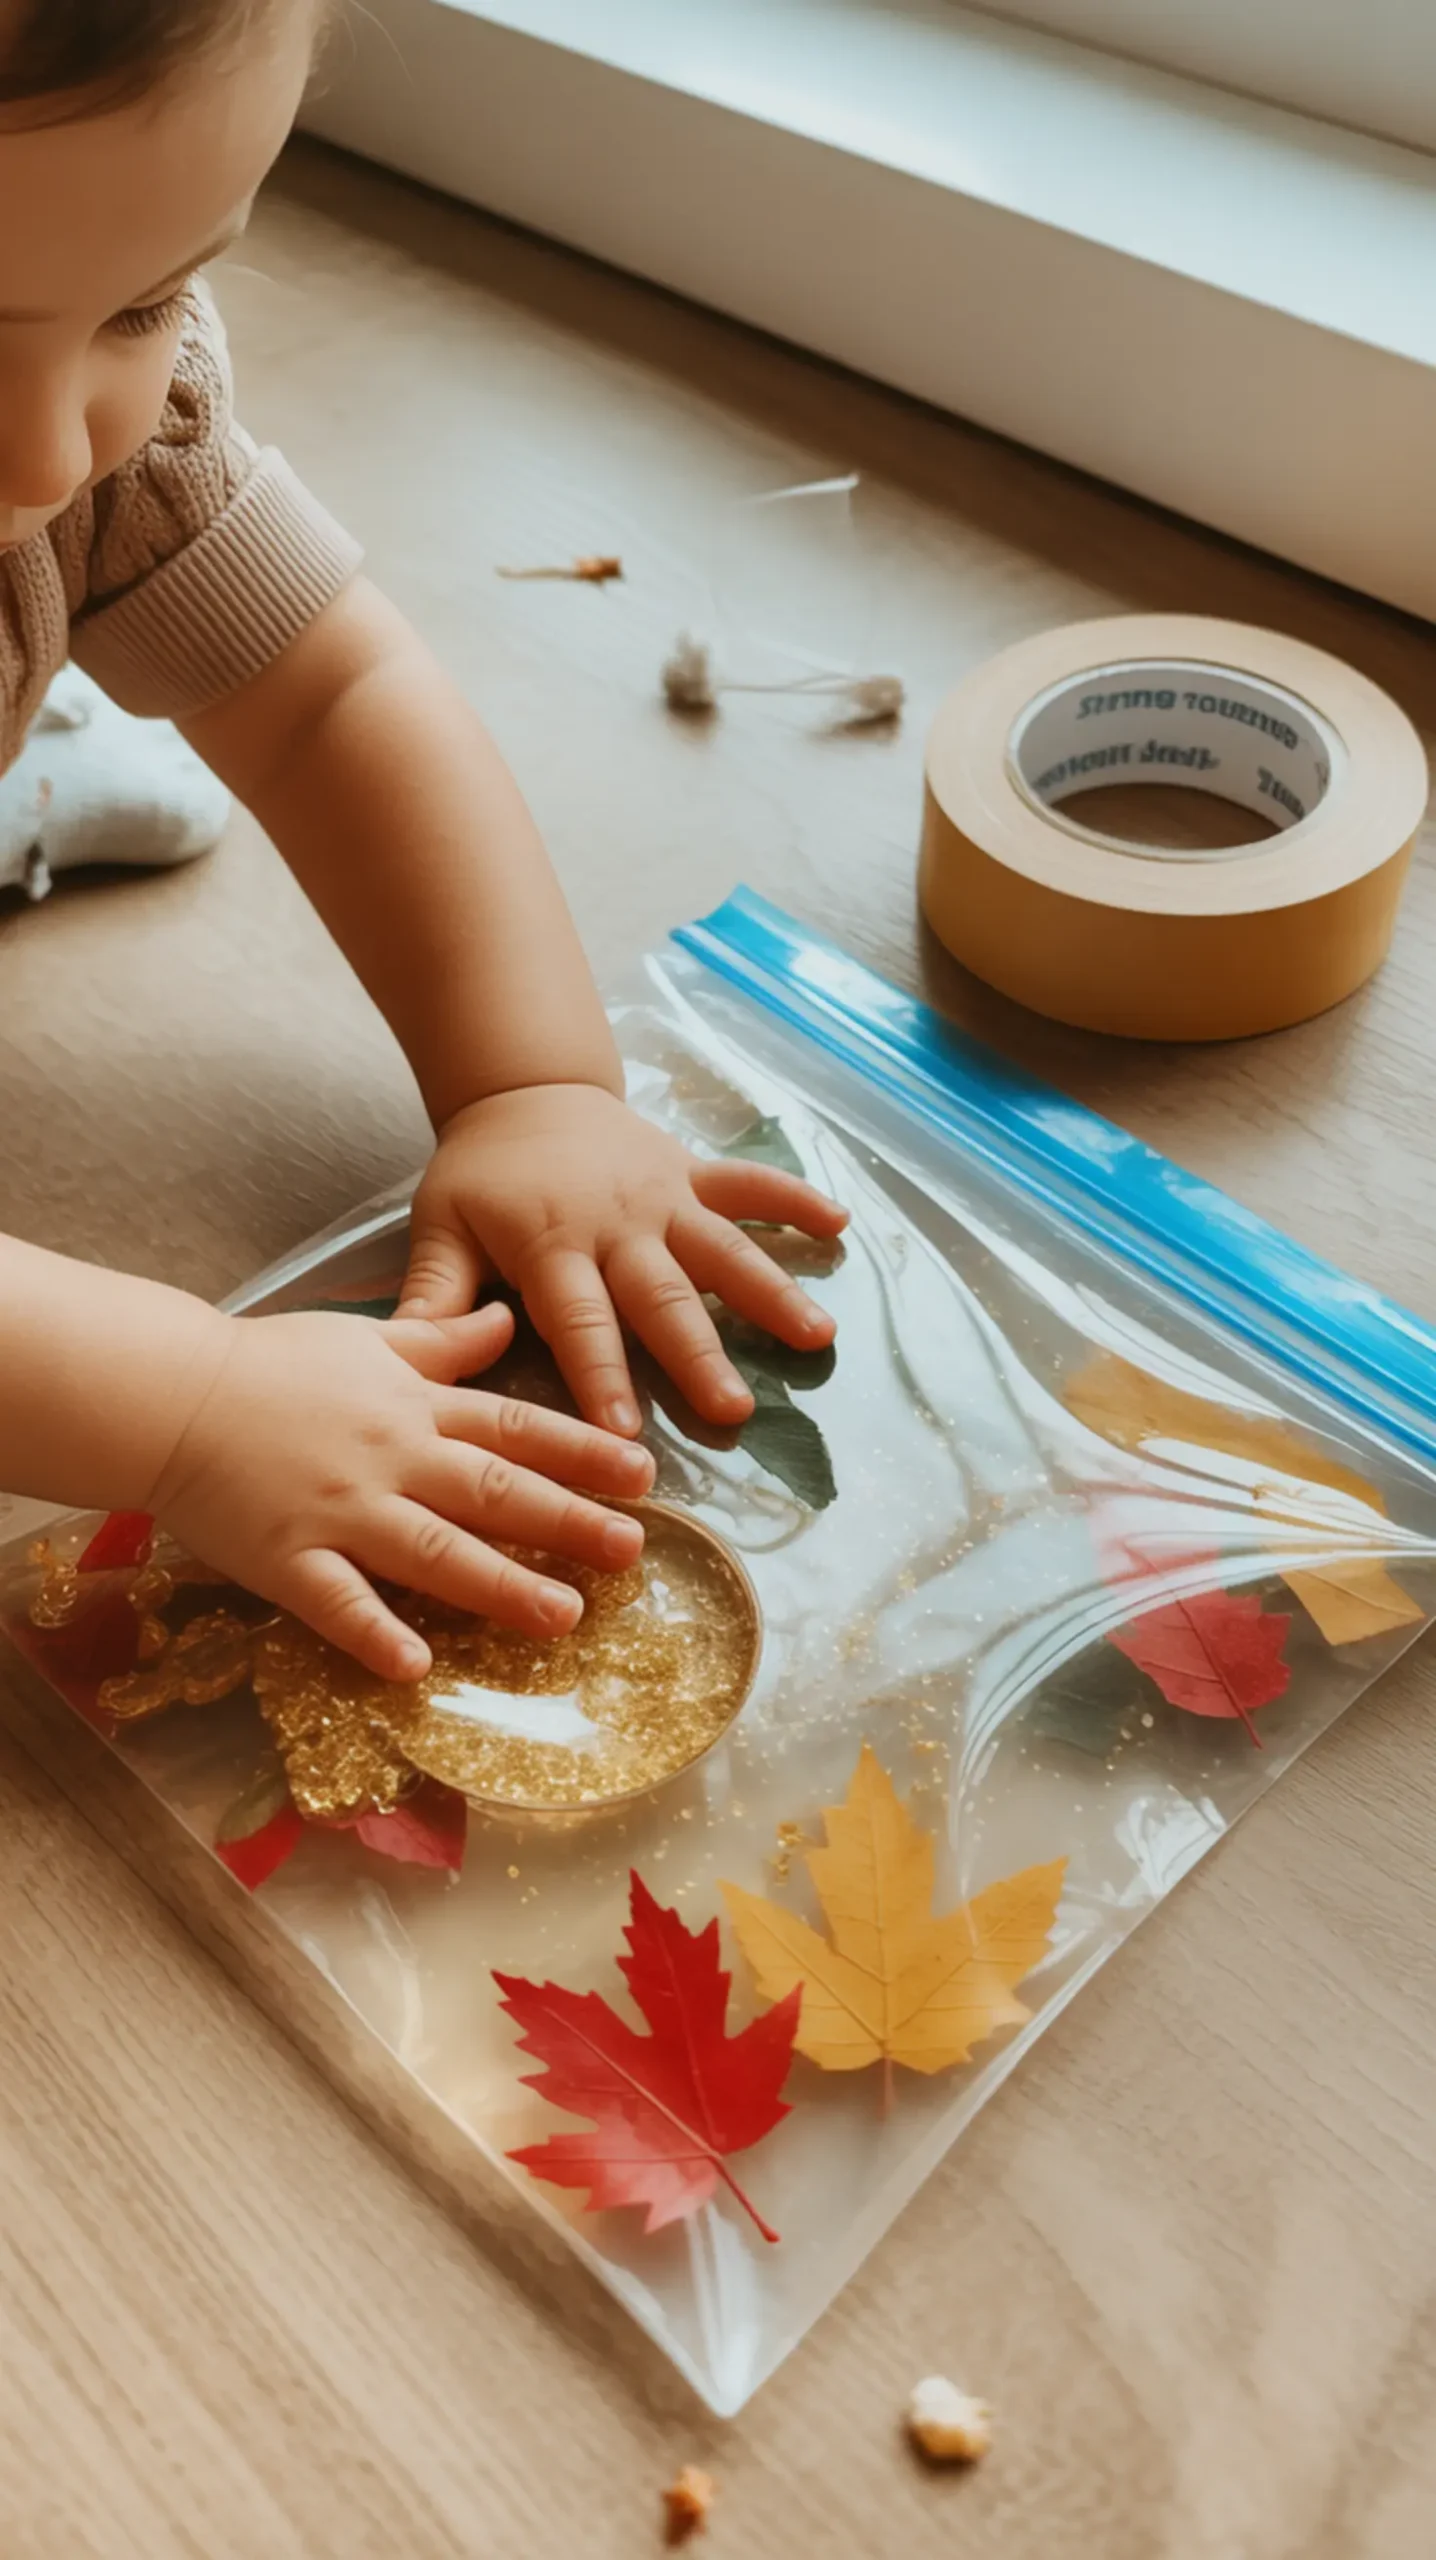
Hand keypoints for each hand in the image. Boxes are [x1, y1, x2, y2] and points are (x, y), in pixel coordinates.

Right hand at [149, 1301, 655, 1679]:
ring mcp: (341, 1512)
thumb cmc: (270, 1363)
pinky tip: (418, 1666)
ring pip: (434, 1551)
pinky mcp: (289, 1559)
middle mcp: (391, 1459)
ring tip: (562, 1615)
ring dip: (502, 1585)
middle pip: (492, 1490)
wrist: (172, 1393)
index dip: (582, 1451)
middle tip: (630, 1551)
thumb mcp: (368, 1336)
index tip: (642, 1474)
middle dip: (566, 1521)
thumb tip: (507, 1321)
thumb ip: (443, 1340)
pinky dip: (376, 1632)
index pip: (514, 1427)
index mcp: (414, 1406)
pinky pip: (338, 1602)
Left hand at [397, 1084, 848, 1431]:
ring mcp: (664, 1195)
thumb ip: (433, 1297)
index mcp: (552, 1243)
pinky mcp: (692, 1173)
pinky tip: (841, 1226)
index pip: (579, 1321)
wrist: (520, 1087)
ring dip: (771, 1291)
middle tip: (734, 1409)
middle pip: (663, 1298)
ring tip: (818, 1337)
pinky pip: (750, 1184)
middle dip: (699, 1355)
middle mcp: (618, 1222)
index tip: (625, 1434)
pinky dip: (795, 1201)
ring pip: (724, 1249)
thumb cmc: (478, 1174)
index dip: (600, 1377)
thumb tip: (403, 1365)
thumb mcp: (440, 1227)